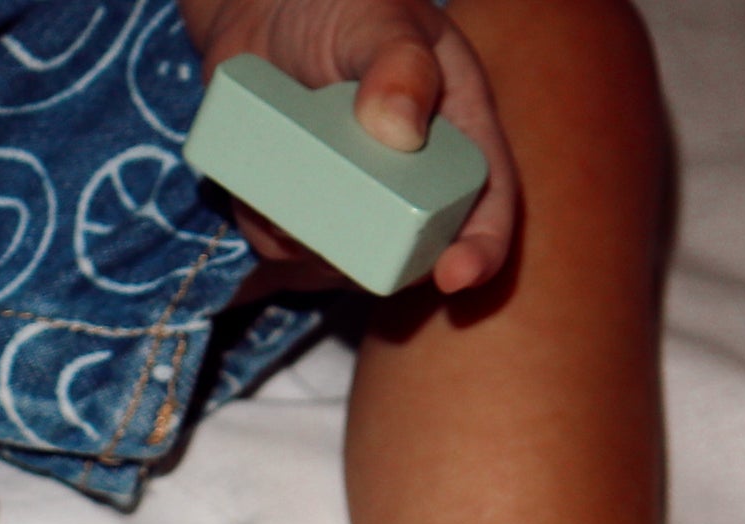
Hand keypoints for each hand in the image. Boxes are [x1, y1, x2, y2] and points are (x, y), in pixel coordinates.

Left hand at [184, 0, 519, 295]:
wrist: (265, 9)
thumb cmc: (341, 4)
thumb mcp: (381, 18)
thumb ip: (400, 63)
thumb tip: (400, 132)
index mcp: (457, 131)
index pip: (488, 199)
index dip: (481, 246)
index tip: (457, 274)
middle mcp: (411, 179)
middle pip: (414, 252)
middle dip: (378, 260)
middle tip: (336, 235)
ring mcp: (355, 200)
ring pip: (345, 263)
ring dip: (313, 249)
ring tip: (288, 185)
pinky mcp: (302, 209)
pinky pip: (286, 248)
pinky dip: (269, 232)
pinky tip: (256, 190)